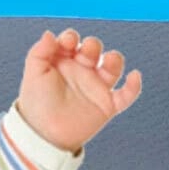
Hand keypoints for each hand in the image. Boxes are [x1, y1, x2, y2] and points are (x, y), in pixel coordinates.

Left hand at [16, 29, 142, 153]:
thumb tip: (49, 34)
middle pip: (94, 50)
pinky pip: (126, 95)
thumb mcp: (33, 74)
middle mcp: (81, 71)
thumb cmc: (36, 104)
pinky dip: (134, 86)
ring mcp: (95, 87)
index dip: (72, 37)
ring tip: (110, 60)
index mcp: (62, 61)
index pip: (72, 41)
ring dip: (114, 59)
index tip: (68, 41)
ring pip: (112, 67)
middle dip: (93, 45)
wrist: (44, 135)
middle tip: (86, 51)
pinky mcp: (107, 106)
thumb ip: (39, 52)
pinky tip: (135, 76)